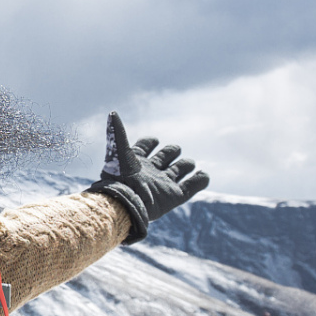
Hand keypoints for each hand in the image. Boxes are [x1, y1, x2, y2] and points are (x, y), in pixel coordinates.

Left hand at [85, 111, 209, 244]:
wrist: (125, 203)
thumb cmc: (120, 177)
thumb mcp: (117, 150)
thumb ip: (117, 132)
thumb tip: (112, 113)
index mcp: (136, 161)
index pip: (144, 147)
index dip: (149, 142)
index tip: (152, 141)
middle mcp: (151, 171)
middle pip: (165, 157)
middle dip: (171, 151)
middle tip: (174, 150)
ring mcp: (163, 184)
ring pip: (179, 171)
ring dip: (186, 165)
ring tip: (188, 163)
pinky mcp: (174, 197)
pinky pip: (191, 188)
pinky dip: (200, 180)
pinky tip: (203, 174)